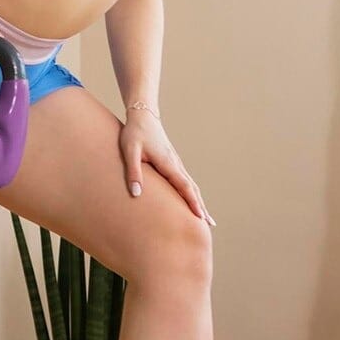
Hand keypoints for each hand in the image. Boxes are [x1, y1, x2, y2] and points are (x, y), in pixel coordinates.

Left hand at [119, 109, 214, 224]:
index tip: (201, 217)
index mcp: (168, 163)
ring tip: (205, 218)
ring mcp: (175, 163)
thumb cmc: (135, 132)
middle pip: (192, 189)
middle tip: (210, 225)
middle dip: (201, 206)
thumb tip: (136, 193)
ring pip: (190, 185)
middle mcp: (175, 164)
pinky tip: (191, 200)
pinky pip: (184, 181)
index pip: (183, 186)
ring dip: (198, 201)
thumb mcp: (129, 150)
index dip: (192, 202)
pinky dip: (191, 193)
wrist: (143, 114)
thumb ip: (134, 172)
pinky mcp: (172, 162)